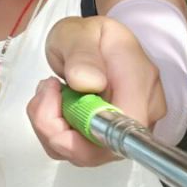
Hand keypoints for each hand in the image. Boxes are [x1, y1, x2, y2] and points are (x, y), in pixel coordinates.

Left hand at [26, 16, 166, 166]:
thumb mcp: (78, 34)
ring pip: (83, 152)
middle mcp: (141, 111)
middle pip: (100, 149)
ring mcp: (124, 127)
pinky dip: (54, 129)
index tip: (54, 102)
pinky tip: (54, 103)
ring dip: (52, 126)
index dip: (85, 134)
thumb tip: (88, 82)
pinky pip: (75, 148)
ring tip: (50, 90)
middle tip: (45, 90)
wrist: (89, 43)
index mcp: (139, 80)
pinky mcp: (106, 137)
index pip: (122, 129)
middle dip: (56, 128)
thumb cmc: (85, 36)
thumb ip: (82, 55)